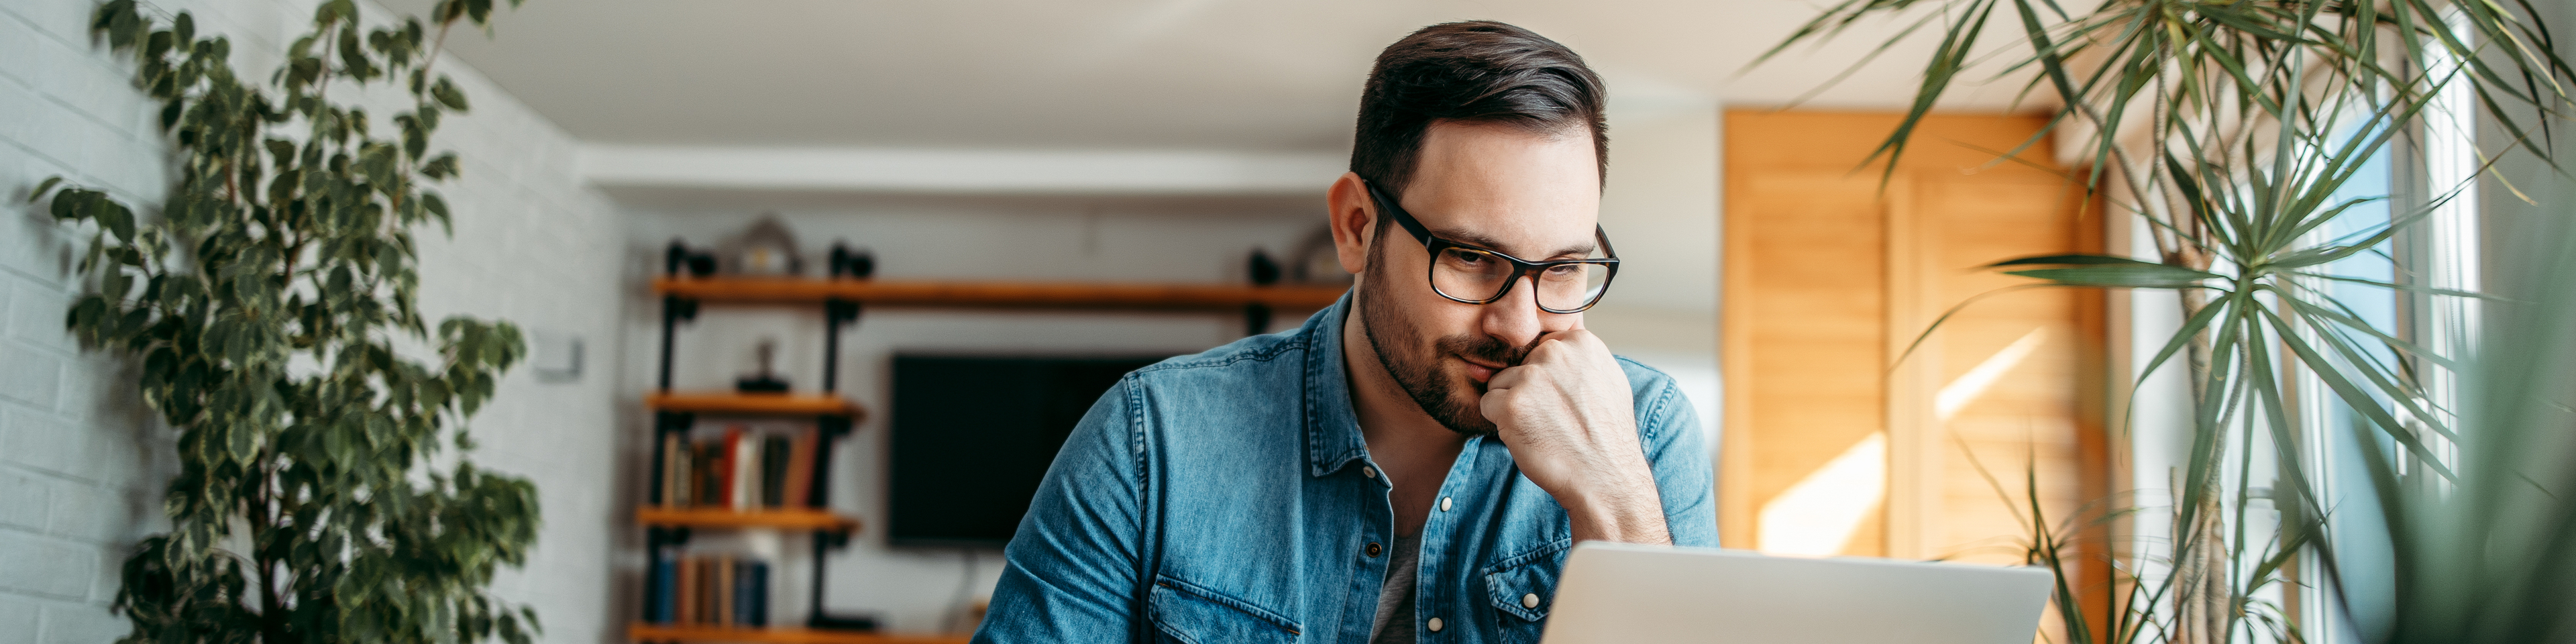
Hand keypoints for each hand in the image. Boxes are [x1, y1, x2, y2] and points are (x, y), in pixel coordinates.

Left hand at [1479, 329, 1670, 544]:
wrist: (1605, 478)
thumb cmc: (1606, 437)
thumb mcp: (1606, 381)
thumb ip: (1577, 359)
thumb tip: (1543, 346)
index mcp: (1581, 343)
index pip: (1540, 348)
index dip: (1545, 379)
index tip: (1562, 401)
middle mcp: (1556, 353)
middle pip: (1518, 364)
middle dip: (1528, 391)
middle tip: (1555, 418)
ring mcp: (1532, 377)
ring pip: (1499, 383)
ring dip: (1513, 407)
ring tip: (1544, 428)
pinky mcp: (1512, 404)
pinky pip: (1487, 404)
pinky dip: (1500, 423)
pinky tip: (1529, 437)